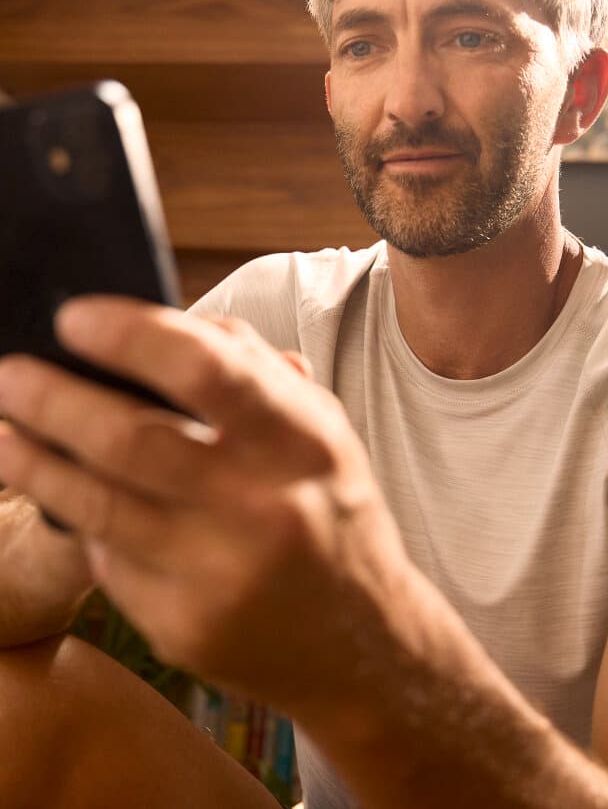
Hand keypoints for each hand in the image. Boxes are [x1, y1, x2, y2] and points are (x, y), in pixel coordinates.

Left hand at [0, 298, 408, 726]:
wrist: (361, 644)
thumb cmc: (329, 513)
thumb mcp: (319, 429)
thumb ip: (250, 370)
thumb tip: (164, 322)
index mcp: (301, 441)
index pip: (208, 371)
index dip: (132, 337)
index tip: (74, 317)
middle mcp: (262, 507)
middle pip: (131, 442)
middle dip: (53, 401)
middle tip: (9, 373)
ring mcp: (220, 576)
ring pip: (99, 507)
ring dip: (35, 463)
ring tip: (2, 432)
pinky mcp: (184, 628)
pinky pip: (110, 562)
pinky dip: (86, 524)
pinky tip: (70, 500)